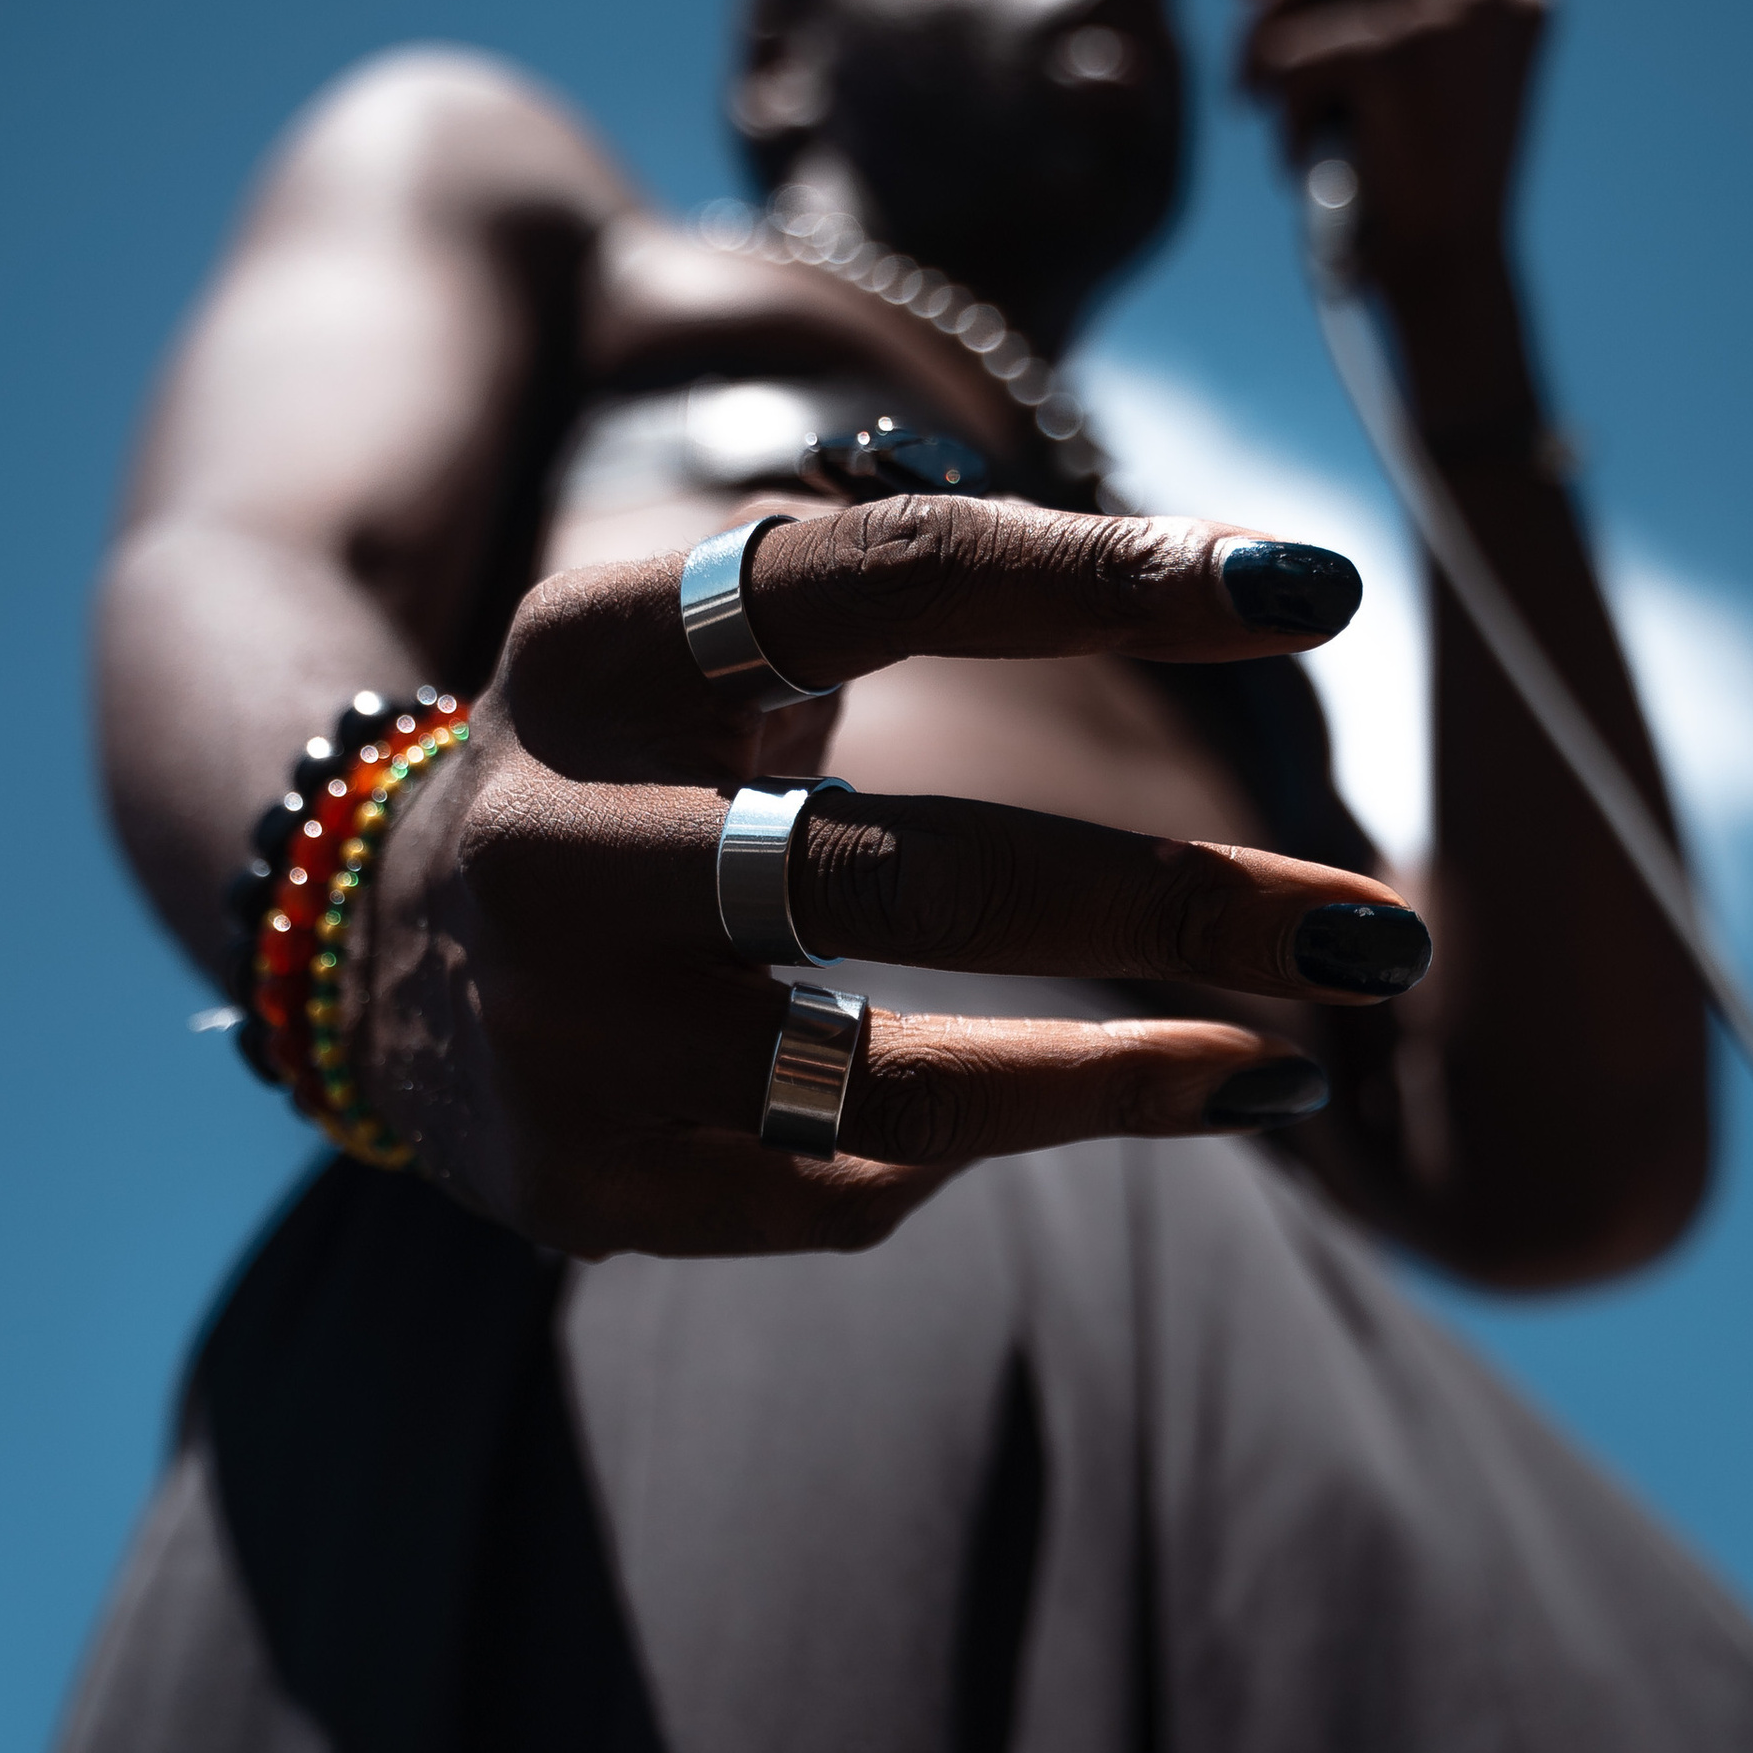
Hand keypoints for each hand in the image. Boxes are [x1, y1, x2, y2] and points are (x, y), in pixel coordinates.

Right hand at [365, 492, 1427, 1258]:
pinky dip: (989, 1143)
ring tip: (1305, 1051)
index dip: (1104, 575)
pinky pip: (851, 1181)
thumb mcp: (706, 642)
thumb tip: (1212, 571)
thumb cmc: (639, 772)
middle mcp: (553, 839)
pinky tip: (1070, 1105)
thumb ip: (890, 578)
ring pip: (903, 1070)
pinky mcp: (588, 1179)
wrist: (370, 962)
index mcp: (592, 653)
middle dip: (1179, 902)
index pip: (873, 584)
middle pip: (917, 871)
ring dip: (1133, 1067)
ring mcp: (564, 1029)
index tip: (1321, 585)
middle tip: (1382, 927)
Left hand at [1236, 0, 1548, 258]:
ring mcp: (1460, 10)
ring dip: (1270, 3)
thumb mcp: (1419, 89)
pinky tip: (1286, 151)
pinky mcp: (1405, 49)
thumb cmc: (1418, 199)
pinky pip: (1291, 40)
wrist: (1447, 278)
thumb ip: (1404, 9)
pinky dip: (1270, 95)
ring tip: (1250, 75)